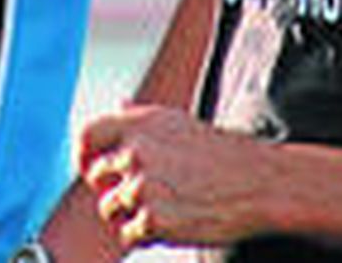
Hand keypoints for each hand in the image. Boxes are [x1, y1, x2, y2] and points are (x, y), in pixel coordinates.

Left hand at [79, 105, 272, 248]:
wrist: (259, 184)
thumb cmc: (221, 154)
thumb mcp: (178, 122)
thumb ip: (141, 116)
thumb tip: (120, 104)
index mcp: (139, 123)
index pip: (87, 135)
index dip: (82, 156)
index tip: (88, 170)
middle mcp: (136, 150)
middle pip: (96, 178)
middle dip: (112, 191)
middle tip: (142, 197)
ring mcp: (142, 185)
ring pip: (110, 209)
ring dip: (130, 215)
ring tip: (166, 209)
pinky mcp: (153, 219)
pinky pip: (128, 236)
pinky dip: (144, 237)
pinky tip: (173, 224)